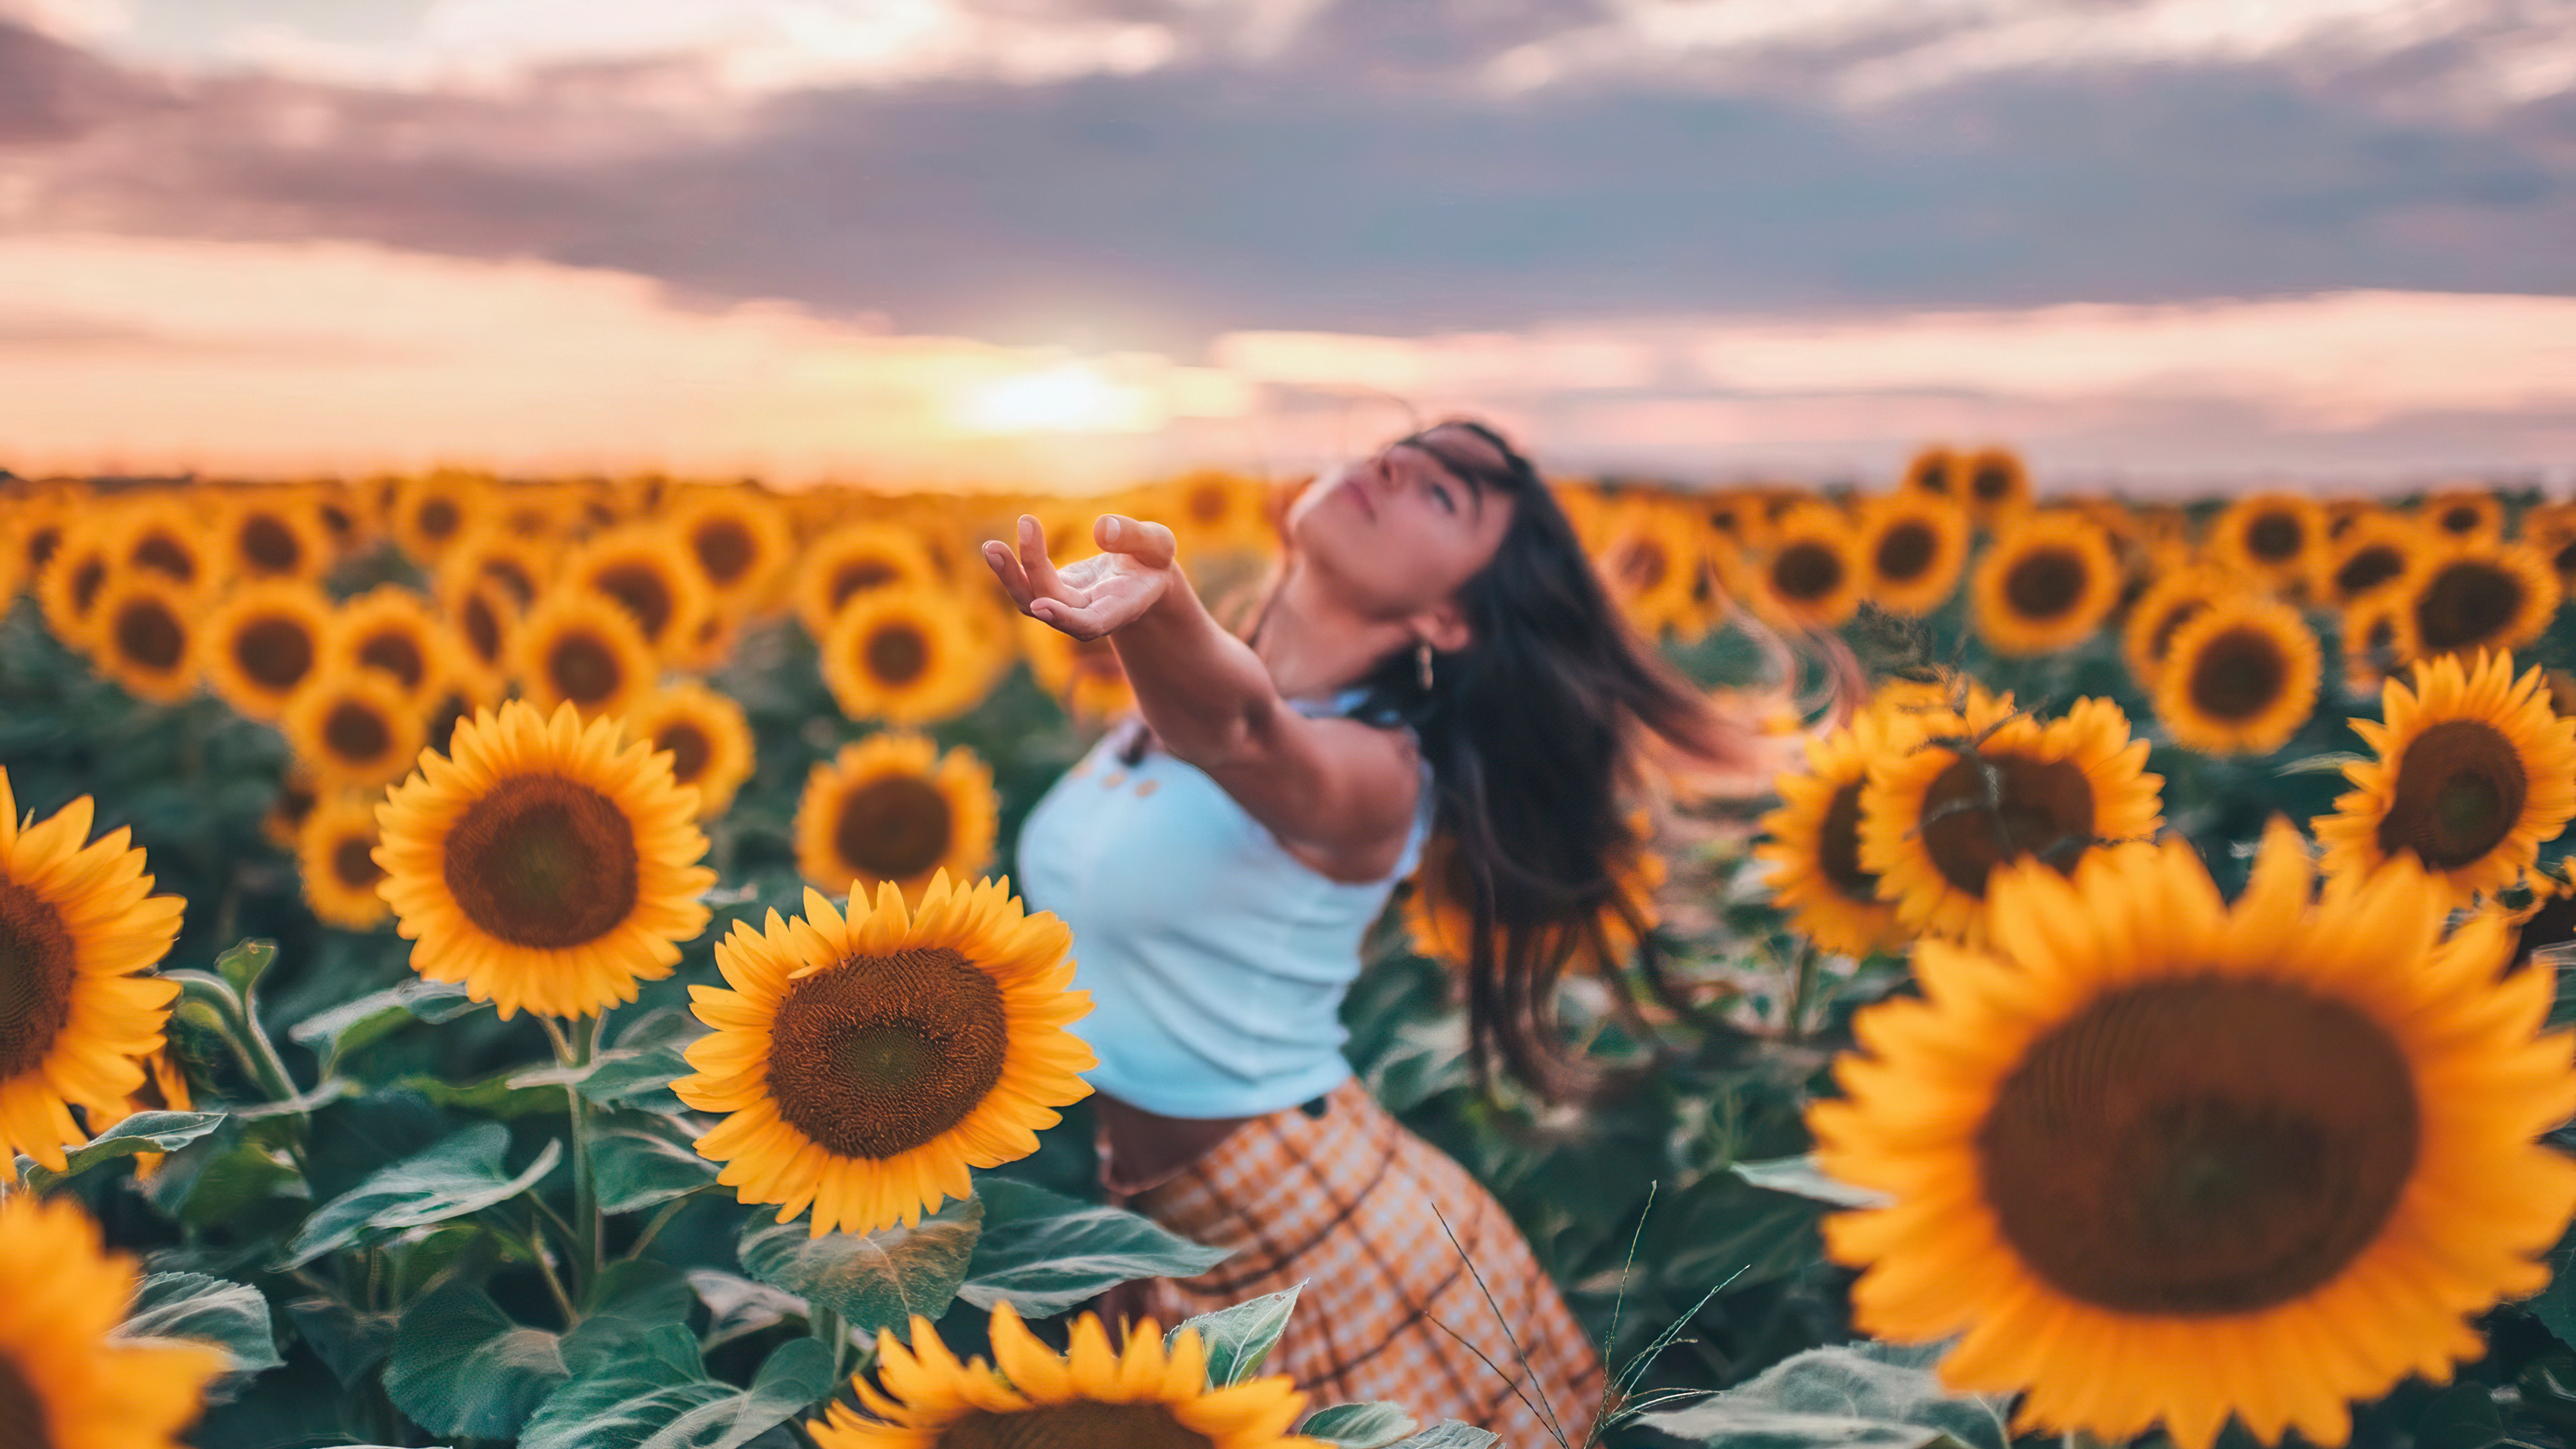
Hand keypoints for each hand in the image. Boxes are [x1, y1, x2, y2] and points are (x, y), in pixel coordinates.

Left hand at [981, 513, 1177, 641]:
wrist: (1144, 579)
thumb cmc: (1153, 561)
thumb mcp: (1158, 545)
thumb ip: (1135, 538)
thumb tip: (1101, 528)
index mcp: (1121, 608)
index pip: (1091, 622)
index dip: (1066, 618)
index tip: (1041, 606)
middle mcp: (1089, 614)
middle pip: (1052, 608)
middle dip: (1027, 578)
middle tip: (999, 547)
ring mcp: (1068, 607)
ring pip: (1032, 602)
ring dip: (1009, 577)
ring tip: (991, 547)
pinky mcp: (1055, 592)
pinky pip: (1028, 586)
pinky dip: (1012, 569)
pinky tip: (994, 549)